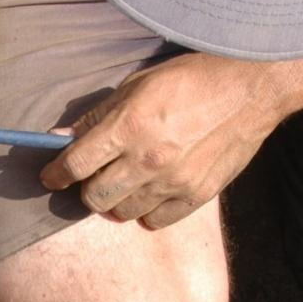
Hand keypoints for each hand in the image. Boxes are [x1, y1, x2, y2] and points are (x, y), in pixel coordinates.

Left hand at [41, 52, 302, 229]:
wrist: (251, 86)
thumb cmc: (191, 79)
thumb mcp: (137, 85)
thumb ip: (98, 115)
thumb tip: (60, 138)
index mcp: (128, 126)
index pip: (75, 165)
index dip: (56, 174)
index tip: (51, 177)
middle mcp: (148, 159)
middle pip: (94, 197)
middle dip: (86, 189)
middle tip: (93, 177)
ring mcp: (173, 181)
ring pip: (122, 213)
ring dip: (116, 201)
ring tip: (126, 183)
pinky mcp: (197, 195)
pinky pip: (154, 222)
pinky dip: (146, 212)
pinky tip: (151, 192)